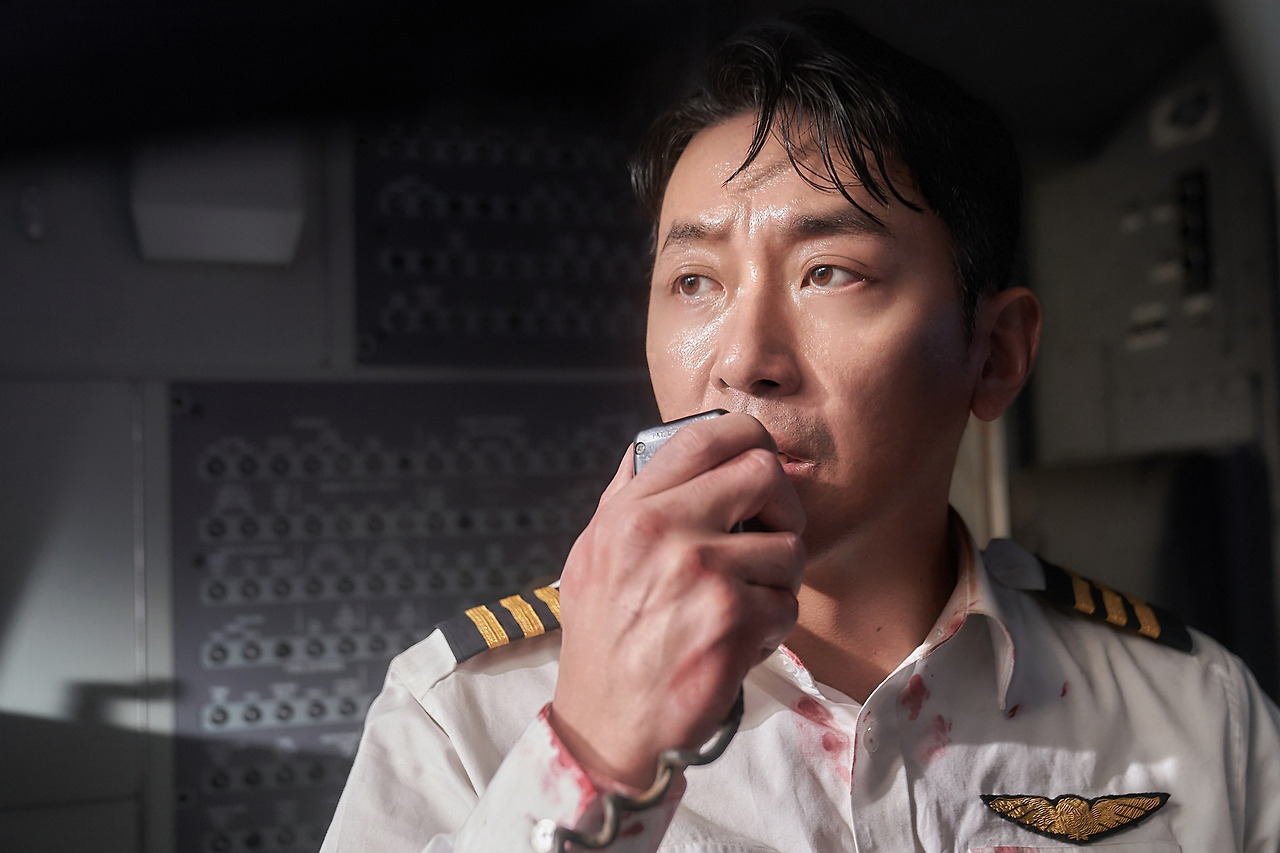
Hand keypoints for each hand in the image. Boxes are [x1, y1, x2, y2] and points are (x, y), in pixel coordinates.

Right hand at [550, 412, 804, 787]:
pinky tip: (741, 640)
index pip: (704, 437)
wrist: (608, 720)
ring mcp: (703, 575)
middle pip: (764, 473)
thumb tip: (647, 449)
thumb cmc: (603, 639)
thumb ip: (622, 498)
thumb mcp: (592, 554)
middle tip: (772, 532)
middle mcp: (666, 531)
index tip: (760, 462)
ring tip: (747, 603)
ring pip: (788, 546)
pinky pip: (787, 604)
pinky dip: (773, 626)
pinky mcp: (734, 622)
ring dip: (779, 579)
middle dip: (783, 504)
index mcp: (632, 510)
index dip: (748, 437)